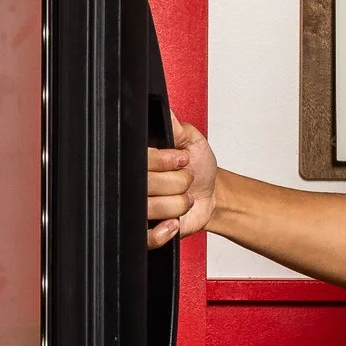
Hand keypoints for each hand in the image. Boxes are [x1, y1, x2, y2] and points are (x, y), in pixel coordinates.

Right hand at [148, 120, 215, 251]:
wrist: (210, 195)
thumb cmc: (200, 167)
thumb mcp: (191, 139)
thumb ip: (176, 126)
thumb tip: (164, 109)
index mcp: (139, 160)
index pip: (140, 159)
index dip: (165, 161)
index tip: (181, 160)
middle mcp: (134, 184)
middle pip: (147, 185)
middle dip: (177, 183)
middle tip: (184, 180)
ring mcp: (137, 209)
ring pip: (151, 209)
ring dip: (177, 205)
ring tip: (181, 198)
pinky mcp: (145, 232)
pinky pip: (146, 236)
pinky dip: (165, 230)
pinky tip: (173, 221)